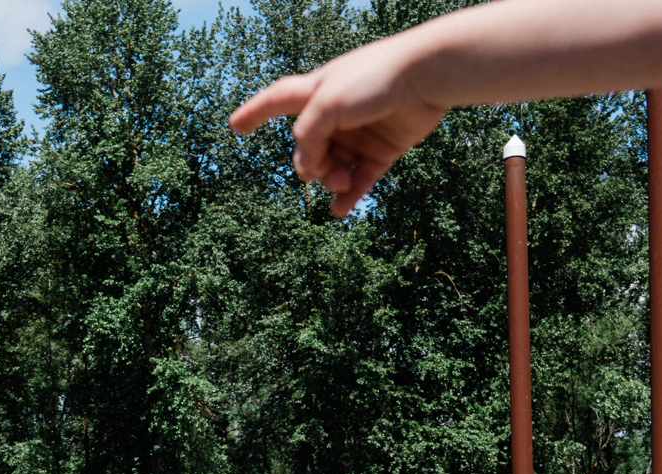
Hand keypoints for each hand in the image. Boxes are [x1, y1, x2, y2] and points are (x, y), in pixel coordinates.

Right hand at [230, 34, 446, 217]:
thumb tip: (307, 169)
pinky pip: (362, 179)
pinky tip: (340, 211)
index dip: (254, 112)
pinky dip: (350, 196)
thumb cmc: (375, 78)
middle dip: (309, 165)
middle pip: (307, 148)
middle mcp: (336, 114)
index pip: (276, 100)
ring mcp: (359, 133)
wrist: (428, 76)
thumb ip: (307, 136)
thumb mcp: (327, 104)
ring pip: (332, 167)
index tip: (234, 127)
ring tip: (341, 184)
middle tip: (320, 169)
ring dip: (331, 181)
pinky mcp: (384, 148)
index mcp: (317, 91)